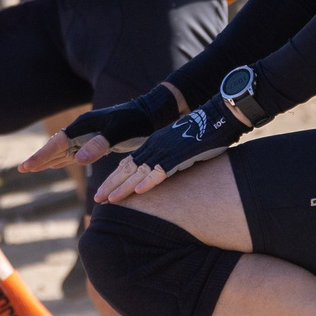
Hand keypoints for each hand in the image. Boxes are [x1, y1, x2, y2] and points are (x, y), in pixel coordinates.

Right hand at [20, 83, 183, 172]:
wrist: (148, 115)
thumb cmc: (135, 122)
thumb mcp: (119, 132)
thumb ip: (100, 144)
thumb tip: (78, 159)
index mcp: (84, 126)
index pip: (58, 143)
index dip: (43, 155)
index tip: (29, 166)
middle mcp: (82, 131)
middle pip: (56, 147)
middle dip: (39, 158)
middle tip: (23, 169)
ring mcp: (87, 137)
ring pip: (62, 151)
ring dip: (48, 160)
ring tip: (32, 168)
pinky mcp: (95, 143)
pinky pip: (73, 154)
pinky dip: (62, 160)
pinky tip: (54, 165)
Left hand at [94, 91, 252, 203]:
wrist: (218, 116)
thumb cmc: (201, 134)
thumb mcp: (179, 147)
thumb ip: (168, 159)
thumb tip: (163, 174)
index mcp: (153, 144)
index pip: (128, 163)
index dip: (115, 178)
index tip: (103, 192)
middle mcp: (155, 146)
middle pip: (128, 168)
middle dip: (111, 185)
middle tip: (97, 199)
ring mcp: (166, 150)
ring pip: (139, 171)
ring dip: (124, 186)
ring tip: (110, 200)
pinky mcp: (180, 155)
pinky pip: (162, 170)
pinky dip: (150, 181)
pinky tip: (139, 191)